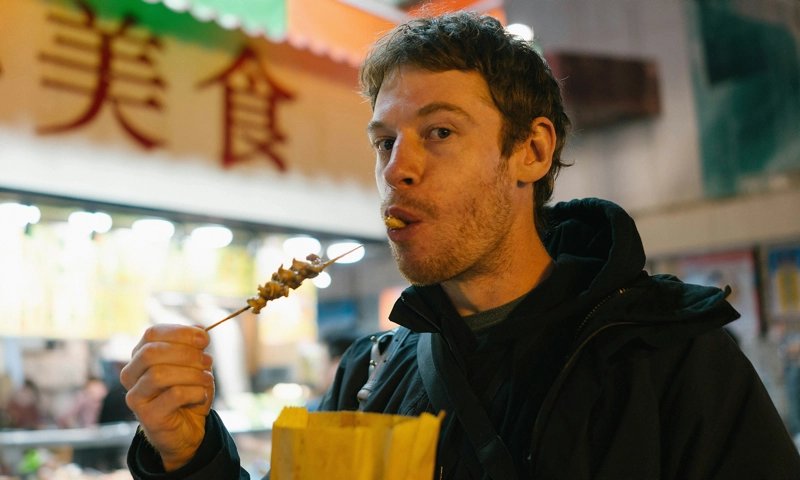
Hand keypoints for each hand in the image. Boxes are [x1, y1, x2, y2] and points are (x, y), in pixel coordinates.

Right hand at [121, 324, 214, 470]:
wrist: (188, 428)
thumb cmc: (188, 392)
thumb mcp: (195, 364)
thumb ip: (193, 346)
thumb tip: (199, 329)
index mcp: (140, 355)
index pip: (152, 333)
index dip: (180, 332)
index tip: (204, 338)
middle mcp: (131, 374)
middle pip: (151, 353)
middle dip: (186, 353)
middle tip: (207, 360)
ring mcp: (135, 396)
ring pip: (160, 375)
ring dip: (192, 374)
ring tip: (207, 378)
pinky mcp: (146, 416)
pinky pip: (173, 396)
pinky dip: (194, 392)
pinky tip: (201, 396)